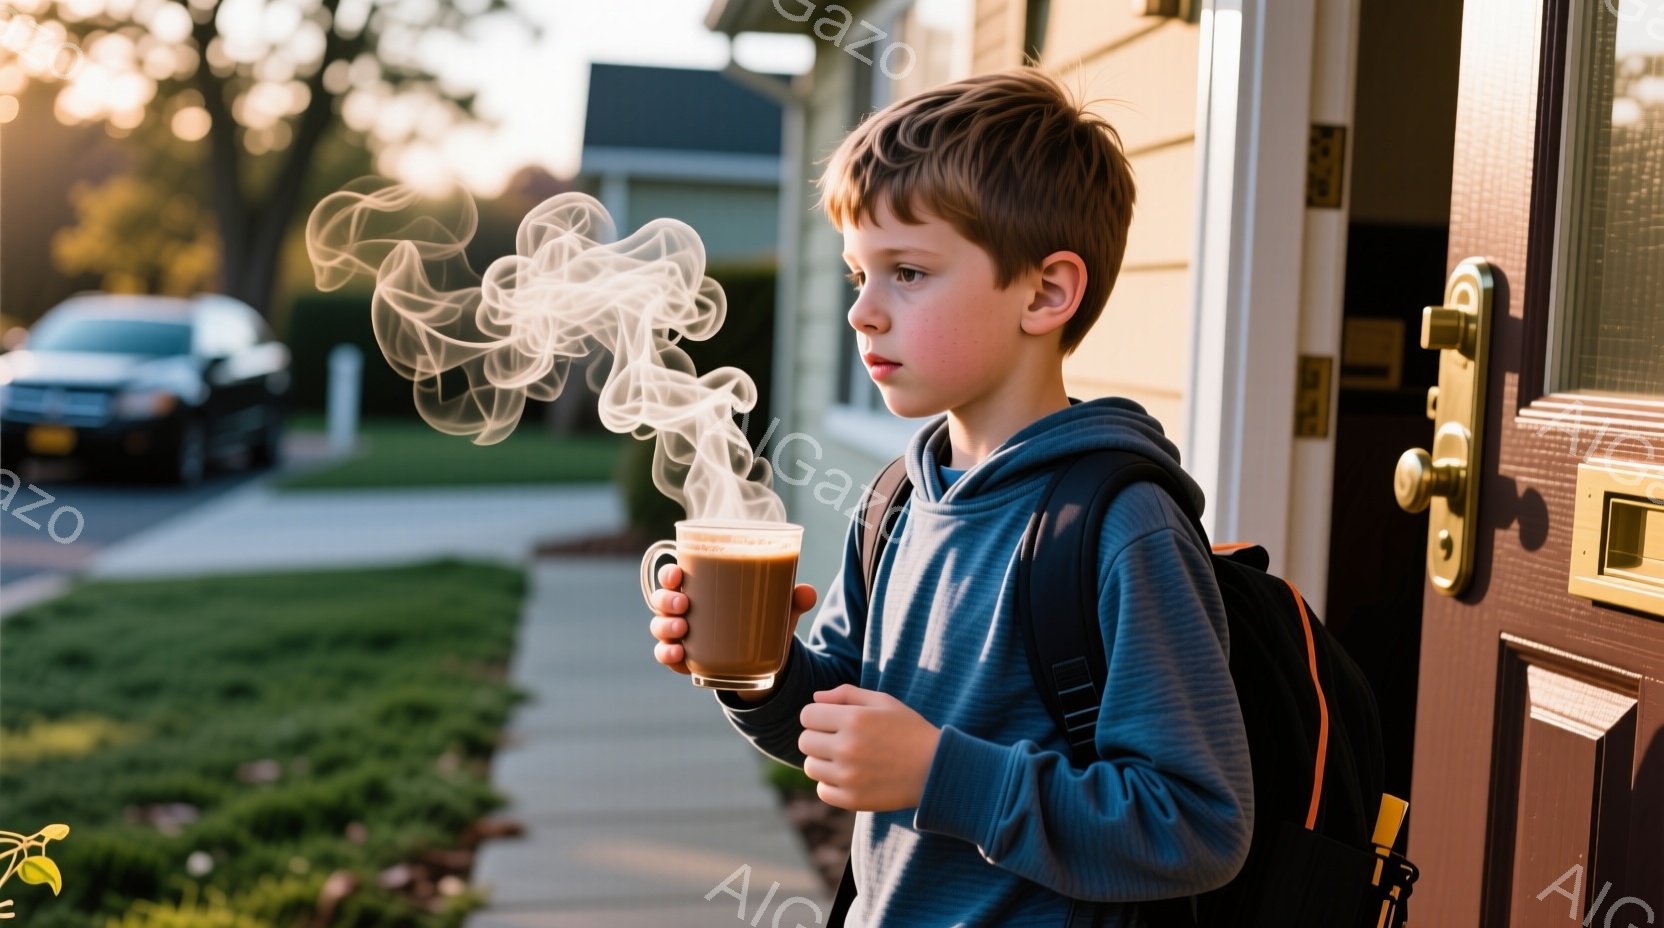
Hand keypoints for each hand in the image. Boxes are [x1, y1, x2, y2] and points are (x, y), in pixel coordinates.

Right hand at [648, 562, 817, 678]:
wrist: (759, 660)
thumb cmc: (760, 620)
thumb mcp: (776, 608)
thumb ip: (792, 599)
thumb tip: (808, 593)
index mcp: (701, 587)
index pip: (674, 575)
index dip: (669, 573)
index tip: (677, 574)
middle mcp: (685, 609)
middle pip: (662, 599)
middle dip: (666, 600)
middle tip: (684, 604)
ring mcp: (681, 634)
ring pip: (659, 626)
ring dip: (665, 626)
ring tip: (682, 629)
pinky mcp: (684, 658)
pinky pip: (665, 655)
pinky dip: (667, 654)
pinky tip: (679, 654)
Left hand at [798, 684, 941, 811]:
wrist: (936, 769)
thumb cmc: (909, 730)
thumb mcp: (884, 702)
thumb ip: (847, 694)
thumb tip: (815, 698)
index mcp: (854, 718)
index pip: (807, 715)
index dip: (817, 716)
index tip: (831, 721)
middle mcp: (847, 747)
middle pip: (805, 741)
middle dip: (818, 737)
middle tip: (839, 740)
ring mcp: (849, 776)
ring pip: (810, 767)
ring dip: (823, 761)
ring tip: (845, 759)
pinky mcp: (852, 799)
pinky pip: (822, 790)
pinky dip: (831, 784)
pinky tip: (850, 777)